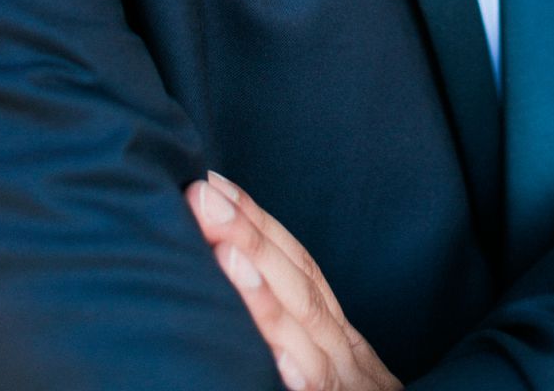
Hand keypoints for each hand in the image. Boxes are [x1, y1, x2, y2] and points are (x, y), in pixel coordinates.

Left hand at [186, 171, 402, 390]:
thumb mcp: (328, 373)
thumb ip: (297, 335)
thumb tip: (231, 275)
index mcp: (338, 343)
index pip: (300, 269)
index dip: (260, 223)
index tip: (216, 182)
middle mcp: (350, 361)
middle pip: (302, 289)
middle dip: (252, 236)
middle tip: (203, 193)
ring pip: (312, 339)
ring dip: (266, 295)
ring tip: (226, 252)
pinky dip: (305, 377)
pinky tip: (279, 360)